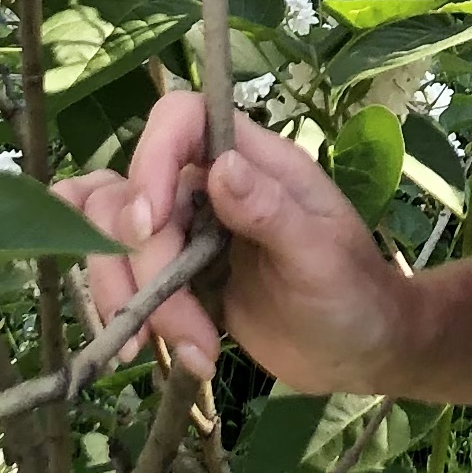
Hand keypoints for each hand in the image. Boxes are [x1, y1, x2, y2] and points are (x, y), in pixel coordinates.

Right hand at [62, 93, 416, 395]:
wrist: (358, 353)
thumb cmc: (354, 295)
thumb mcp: (322, 257)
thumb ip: (272, 212)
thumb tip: (220, 167)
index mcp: (254, 163)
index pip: (180, 119)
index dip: (150, 158)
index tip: (148, 225)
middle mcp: (211, 186)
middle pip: (131, 194)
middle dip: (146, 266)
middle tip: (186, 326)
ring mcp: (188, 231)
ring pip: (114, 237)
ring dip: (130, 297)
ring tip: (187, 348)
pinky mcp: (175, 275)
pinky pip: (121, 274)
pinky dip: (121, 309)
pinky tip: (144, 348)